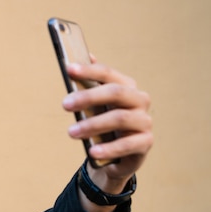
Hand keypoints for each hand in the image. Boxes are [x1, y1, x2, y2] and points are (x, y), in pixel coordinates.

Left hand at [62, 59, 152, 211]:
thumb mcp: (97, 106)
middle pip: (116, 93)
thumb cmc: (106, 125)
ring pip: (120, 118)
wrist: (118, 155)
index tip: (69, 69)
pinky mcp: (145, 142)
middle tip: (65, 104)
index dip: (89, 71)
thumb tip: (87, 56)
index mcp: (127, 87)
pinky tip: (92, 152)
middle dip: (88, 97)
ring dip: (93, 125)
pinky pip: (127, 145)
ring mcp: (144, 121)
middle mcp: (139, 100)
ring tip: (71, 132)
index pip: (108, 74)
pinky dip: (109, 148)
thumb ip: (91, 84)